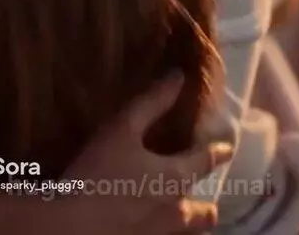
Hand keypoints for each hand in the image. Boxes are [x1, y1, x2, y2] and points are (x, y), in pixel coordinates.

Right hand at [63, 72, 232, 233]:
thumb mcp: (122, 128)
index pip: (206, 161)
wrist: (70, 229)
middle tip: (203, 199)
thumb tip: (179, 77)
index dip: (219, 151)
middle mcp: (177, 213)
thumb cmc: (98, 173)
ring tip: (176, 216)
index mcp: (176, 178)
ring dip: (188, 225)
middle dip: (207, 206)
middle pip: (205, 214)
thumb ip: (152, 102)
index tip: (228, 148)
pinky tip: (150, 228)